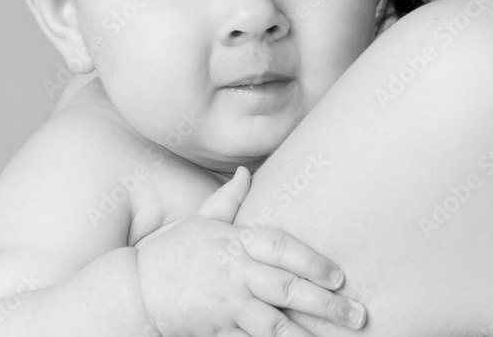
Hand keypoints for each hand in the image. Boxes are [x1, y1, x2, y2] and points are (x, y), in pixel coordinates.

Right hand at [135, 167, 366, 336]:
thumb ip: (229, 200)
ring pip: (276, 325)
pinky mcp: (218, 332)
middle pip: (289, 290)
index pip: (283, 249)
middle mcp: (236, 274)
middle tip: (359, 315)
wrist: (132, 290)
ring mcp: (227, 306)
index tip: (341, 276)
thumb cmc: (170, 251)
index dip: (314, 262)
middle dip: (328, 305)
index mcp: (236, 243)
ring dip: (310, 335)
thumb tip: (246, 172)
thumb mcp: (200, 220)